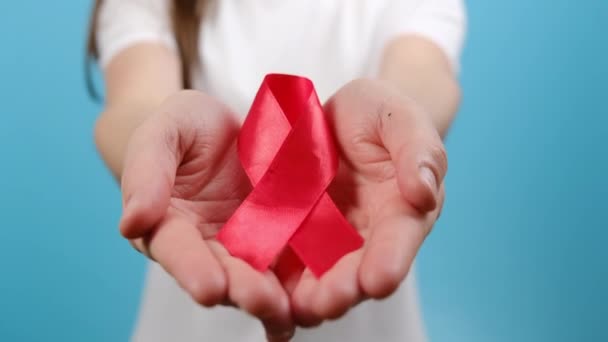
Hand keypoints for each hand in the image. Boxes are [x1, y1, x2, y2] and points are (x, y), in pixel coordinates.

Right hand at [119, 90, 294, 340]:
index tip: (209, 288)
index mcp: (168, 224)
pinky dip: (297, 288)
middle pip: (221, 273)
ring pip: (255, 278)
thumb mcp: (165, 132)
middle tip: (261, 302)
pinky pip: (286, 266)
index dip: (191, 268)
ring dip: (270, 298)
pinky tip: (311, 303)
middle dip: (240, 290)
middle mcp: (204, 245)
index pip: (177, 249)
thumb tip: (131, 223)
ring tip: (288, 311)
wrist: (226, 125)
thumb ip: (147, 170)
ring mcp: (243, 246)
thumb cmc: (187, 126)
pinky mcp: (276, 241)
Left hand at [289, 79, 446, 325]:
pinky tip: (268, 295)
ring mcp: (331, 238)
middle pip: (360, 269)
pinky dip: (282, 282)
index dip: (391, 259)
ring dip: (313, 295)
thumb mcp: (398, 117)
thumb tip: (425, 193)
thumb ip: (417, 150)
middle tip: (328, 304)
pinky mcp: (298, 236)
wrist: (336, 115)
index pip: (400, 237)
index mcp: (403, 208)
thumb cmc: (377, 114)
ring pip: (324, 274)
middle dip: (346, 288)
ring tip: (299, 307)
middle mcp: (369, 234)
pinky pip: (289, 261)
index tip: (379, 279)